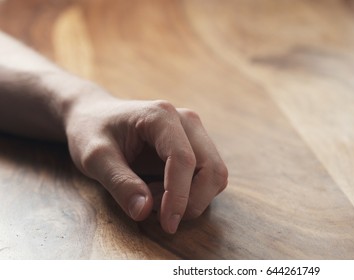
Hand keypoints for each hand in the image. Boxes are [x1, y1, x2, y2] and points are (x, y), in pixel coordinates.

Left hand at [64, 91, 227, 233]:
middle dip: (193, 201)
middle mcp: (186, 121)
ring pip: (215, 175)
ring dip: (191, 198)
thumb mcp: (94, 157)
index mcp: (161, 116)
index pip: (184, 159)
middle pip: (212, 168)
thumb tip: (145, 211)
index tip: (168, 224)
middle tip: (159, 216)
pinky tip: (161, 191)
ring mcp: (195, 133)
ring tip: (153, 197)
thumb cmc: (92, 131)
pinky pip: (208, 177)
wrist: (95, 116)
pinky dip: (190, 194)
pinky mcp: (196, 147)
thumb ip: (119, 182)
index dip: (180, 196)